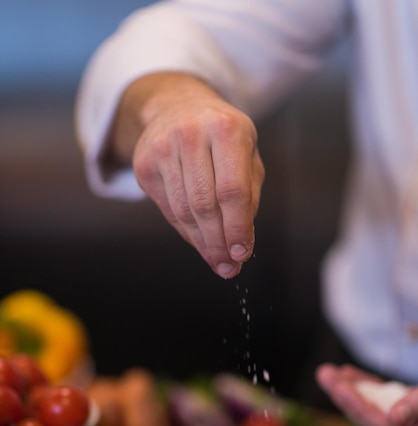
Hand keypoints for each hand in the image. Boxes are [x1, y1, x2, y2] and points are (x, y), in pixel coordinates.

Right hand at [109, 72, 264, 278]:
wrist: (178, 108)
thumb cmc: (222, 138)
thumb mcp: (247, 155)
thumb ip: (249, 197)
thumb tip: (239, 246)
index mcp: (226, 129)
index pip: (232, 191)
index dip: (237, 228)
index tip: (242, 254)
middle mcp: (191, 134)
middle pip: (205, 205)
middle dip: (218, 242)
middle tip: (229, 267)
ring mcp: (162, 148)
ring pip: (183, 211)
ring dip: (202, 243)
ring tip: (217, 260)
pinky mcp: (144, 164)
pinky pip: (167, 209)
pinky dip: (185, 231)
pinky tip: (199, 241)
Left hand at [316, 363, 417, 425]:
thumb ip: (416, 409)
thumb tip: (395, 418)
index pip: (376, 421)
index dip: (356, 404)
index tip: (340, 387)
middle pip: (365, 412)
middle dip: (342, 393)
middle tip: (323, 373)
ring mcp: (403, 420)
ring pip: (367, 403)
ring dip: (347, 386)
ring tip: (328, 371)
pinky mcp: (406, 407)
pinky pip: (377, 397)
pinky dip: (362, 384)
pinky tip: (347, 371)